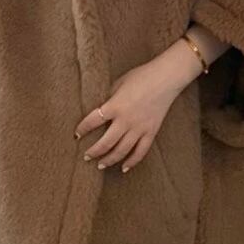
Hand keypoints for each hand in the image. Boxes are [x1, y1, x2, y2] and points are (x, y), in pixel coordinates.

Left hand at [74, 56, 183, 173]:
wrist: (166, 77)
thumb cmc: (142, 76)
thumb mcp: (119, 83)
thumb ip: (109, 97)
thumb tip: (100, 108)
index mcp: (115, 105)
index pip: (93, 121)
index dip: (83, 129)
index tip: (77, 135)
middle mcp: (126, 120)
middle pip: (106, 143)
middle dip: (94, 152)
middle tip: (86, 156)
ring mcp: (140, 128)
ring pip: (122, 151)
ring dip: (109, 160)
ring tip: (100, 165)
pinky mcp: (151, 131)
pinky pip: (141, 151)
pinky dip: (132, 161)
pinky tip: (124, 168)